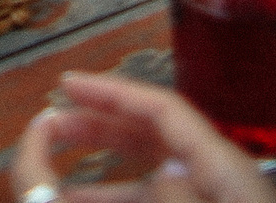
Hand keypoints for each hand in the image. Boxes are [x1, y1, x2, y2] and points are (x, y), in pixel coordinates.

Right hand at [9, 73, 275, 202]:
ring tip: (56, 186)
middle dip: (101, 126)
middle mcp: (220, 180)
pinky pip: (162, 201)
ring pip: (153, 177)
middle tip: (51, 124)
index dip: (113, 92)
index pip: (163, 112)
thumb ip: (185, 201)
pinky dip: (126, 202)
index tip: (66, 84)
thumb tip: (162, 170)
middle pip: (154, 136)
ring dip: (105, 177)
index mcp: (224, 170)